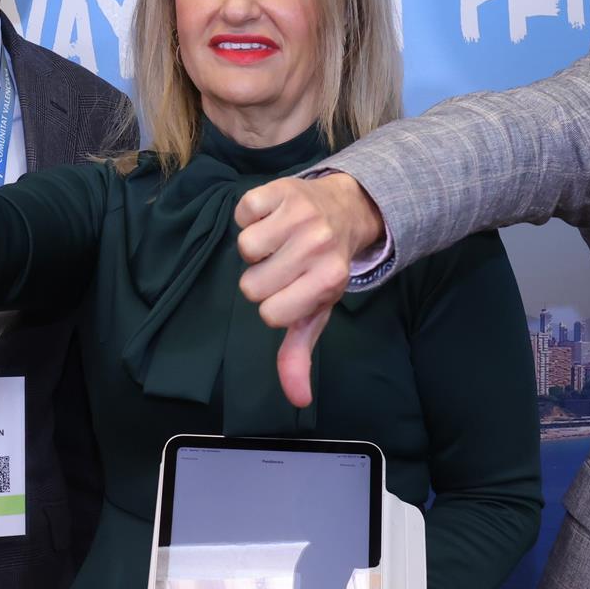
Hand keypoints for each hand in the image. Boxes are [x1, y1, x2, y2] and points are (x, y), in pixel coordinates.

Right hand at [234, 172, 384, 406]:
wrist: (346, 209)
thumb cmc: (324, 266)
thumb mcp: (317, 310)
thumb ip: (300, 352)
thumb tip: (297, 399)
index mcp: (327, 280)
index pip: (271, 313)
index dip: (273, 305)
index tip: (290, 291)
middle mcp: (317, 246)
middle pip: (251, 284)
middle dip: (262, 277)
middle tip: (284, 265)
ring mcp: (300, 215)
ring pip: (244, 248)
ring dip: (255, 246)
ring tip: (278, 241)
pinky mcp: (282, 190)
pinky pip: (243, 213)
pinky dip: (249, 216)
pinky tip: (270, 218)